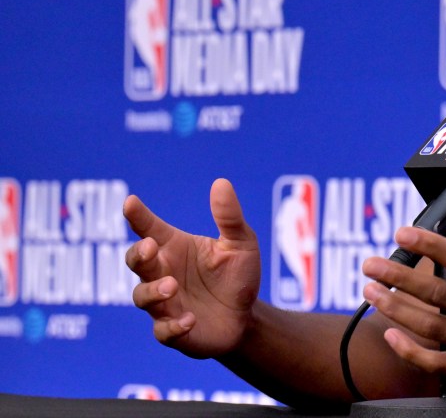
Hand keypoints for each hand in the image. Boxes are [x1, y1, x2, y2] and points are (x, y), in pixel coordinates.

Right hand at [124, 178, 261, 357]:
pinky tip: (190, 319)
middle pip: (136, 261)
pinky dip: (173, 326)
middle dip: (138, 254)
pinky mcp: (173, 331)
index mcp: (175, 248)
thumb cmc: (237, 276)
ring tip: (172, 286)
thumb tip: (221, 183)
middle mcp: (162, 273)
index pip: (149, 228)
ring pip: (142, 297)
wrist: (247, 317)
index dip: (138, 216)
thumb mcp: (241, 244)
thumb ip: (229, 217)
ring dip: (153, 291)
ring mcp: (164, 304)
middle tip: (150, 247)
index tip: (130, 202)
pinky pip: (163, 331)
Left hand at [361, 179, 445, 393]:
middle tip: (370, 264)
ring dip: (395, 309)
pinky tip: (391, 334)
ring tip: (369, 291)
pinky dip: (411, 352)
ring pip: (431, 328)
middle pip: (438, 293)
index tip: (402, 232)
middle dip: (398, 277)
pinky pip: (438, 363)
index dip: (430, 245)